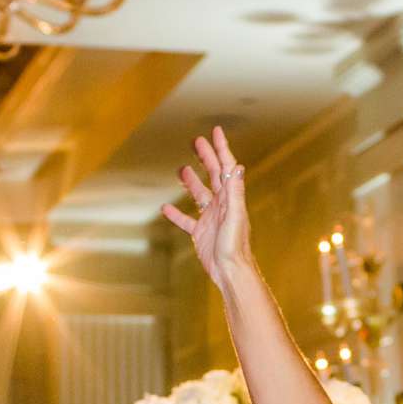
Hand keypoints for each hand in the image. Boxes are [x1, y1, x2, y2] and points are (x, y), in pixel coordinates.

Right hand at [161, 127, 254, 285]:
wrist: (230, 272)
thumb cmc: (235, 246)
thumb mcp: (234, 216)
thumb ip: (235, 192)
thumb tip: (237, 167)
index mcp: (230, 198)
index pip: (226, 167)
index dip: (221, 149)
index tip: (216, 131)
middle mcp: (221, 205)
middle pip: (212, 175)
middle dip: (205, 157)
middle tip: (197, 141)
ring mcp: (210, 219)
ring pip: (199, 195)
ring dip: (191, 181)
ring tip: (181, 170)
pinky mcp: (201, 233)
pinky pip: (186, 220)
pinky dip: (176, 214)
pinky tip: (165, 208)